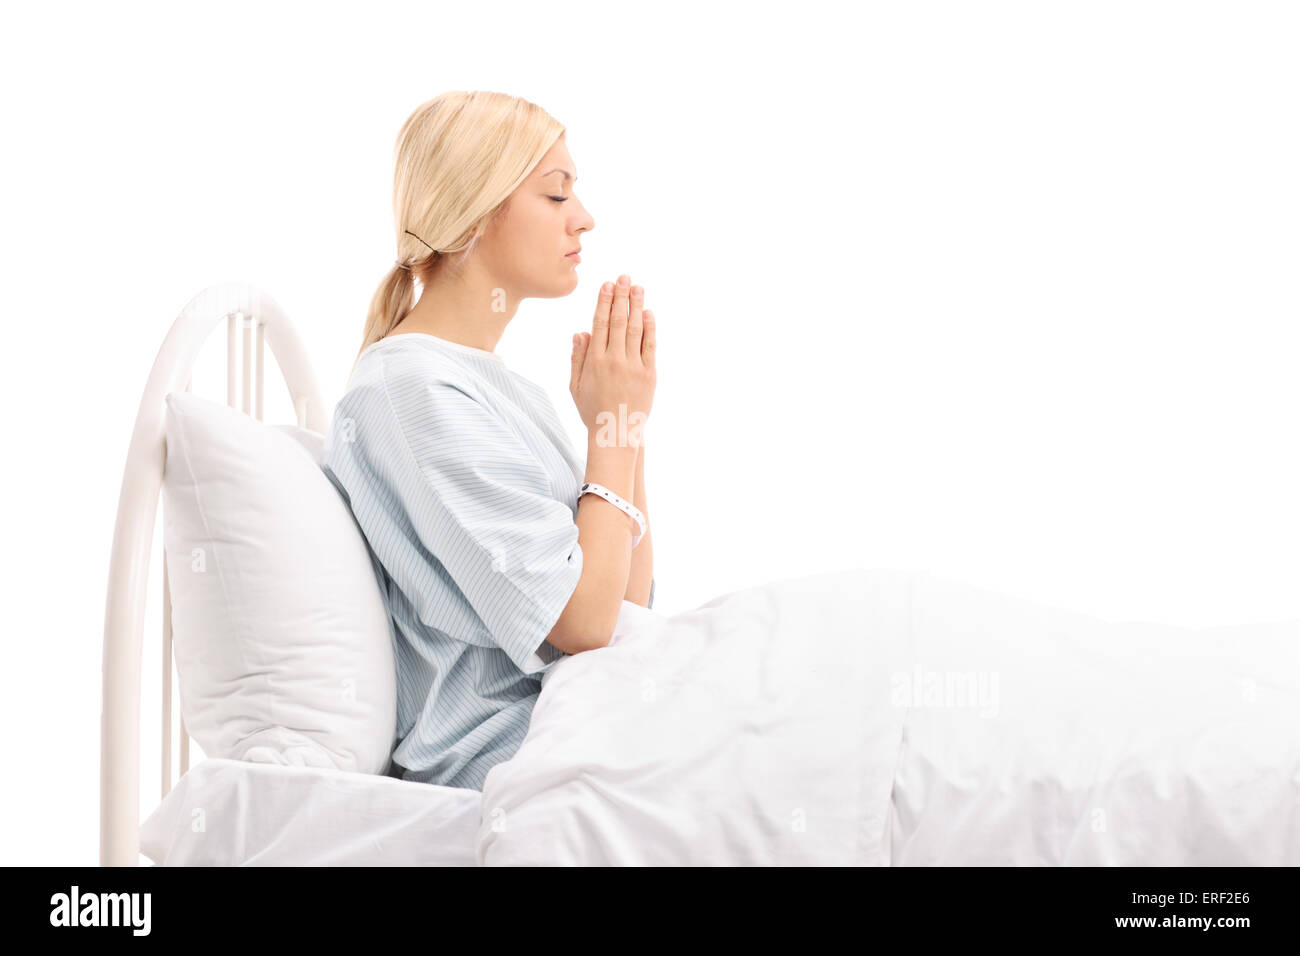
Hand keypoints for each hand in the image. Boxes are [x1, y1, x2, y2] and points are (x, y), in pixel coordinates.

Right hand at [570, 274, 655, 446]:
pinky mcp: (649, 375)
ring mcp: (633, 366)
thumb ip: (577, 358)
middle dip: (621, 296)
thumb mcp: (575, 385)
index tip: (607, 285)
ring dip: (636, 305)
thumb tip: (581, 332)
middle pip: (618, 321)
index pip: (600, 323)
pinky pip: (650, 346)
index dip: (604, 302)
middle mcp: (614, 360)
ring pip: (635, 329)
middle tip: (624, 277)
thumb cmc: (593, 410)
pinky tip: (648, 312)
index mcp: (594, 361)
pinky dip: (650, 328)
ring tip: (638, 287)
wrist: (615, 433)